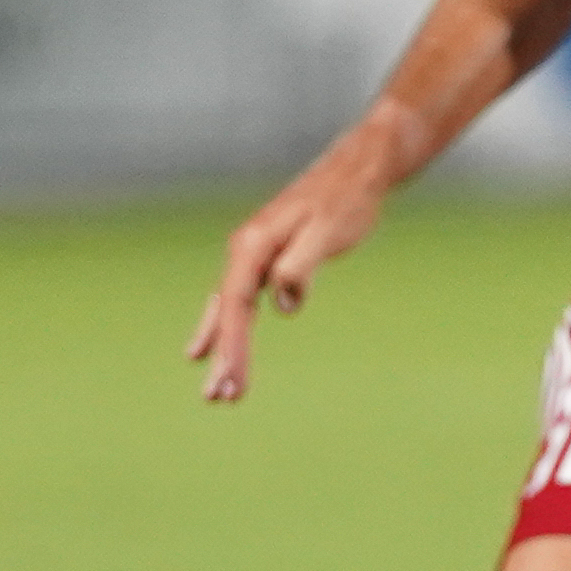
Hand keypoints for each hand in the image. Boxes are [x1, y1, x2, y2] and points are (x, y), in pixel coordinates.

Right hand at [188, 142, 391, 403]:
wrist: (357, 171)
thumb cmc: (346, 202)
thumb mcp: (327, 232)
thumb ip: (301, 265)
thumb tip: (284, 302)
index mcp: (253, 245)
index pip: (235, 306)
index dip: (232, 347)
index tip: (233, 383)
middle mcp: (245, 249)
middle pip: (227, 312)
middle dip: (224, 356)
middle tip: (217, 400)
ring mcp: (253, 254)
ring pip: (229, 308)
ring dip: (223, 347)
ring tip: (217, 389)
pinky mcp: (266, 258)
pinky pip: (238, 300)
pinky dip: (228, 327)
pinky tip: (213, 347)